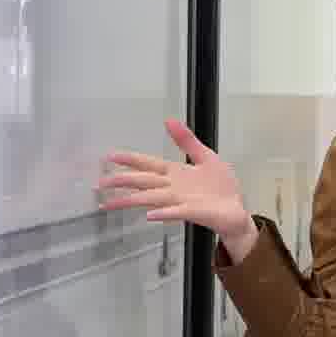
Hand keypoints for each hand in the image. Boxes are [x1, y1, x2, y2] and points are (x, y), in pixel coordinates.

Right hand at [99, 121, 256, 259]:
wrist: (236, 210)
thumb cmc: (221, 187)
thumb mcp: (205, 157)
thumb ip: (186, 140)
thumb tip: (169, 120)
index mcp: (175, 173)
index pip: (148, 164)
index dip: (130, 160)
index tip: (110, 157)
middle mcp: (173, 188)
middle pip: (143, 182)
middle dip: (121, 182)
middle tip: (99, 183)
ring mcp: (181, 201)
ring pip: (151, 199)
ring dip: (131, 200)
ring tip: (111, 202)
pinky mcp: (194, 212)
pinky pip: (175, 212)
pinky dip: (163, 213)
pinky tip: (149, 215)